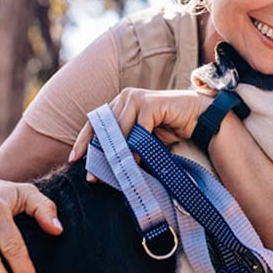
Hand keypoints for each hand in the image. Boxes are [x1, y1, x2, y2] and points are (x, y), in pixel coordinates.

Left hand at [70, 88, 212, 164]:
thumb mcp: (142, 137)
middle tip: (93, 175)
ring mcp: (137, 97)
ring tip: (113, 173)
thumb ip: (124, 144)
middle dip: (98, 153)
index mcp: (120, 102)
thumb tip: (102, 166)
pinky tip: (134, 162)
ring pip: (119, 130)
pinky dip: (135, 148)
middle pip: (104, 127)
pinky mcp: (150, 103)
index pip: (96, 122)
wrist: (198, 117)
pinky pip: (137, 130)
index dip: (84, 141)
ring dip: (116, 154)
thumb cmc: (170, 127)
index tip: (74, 159)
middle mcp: (125, 96)